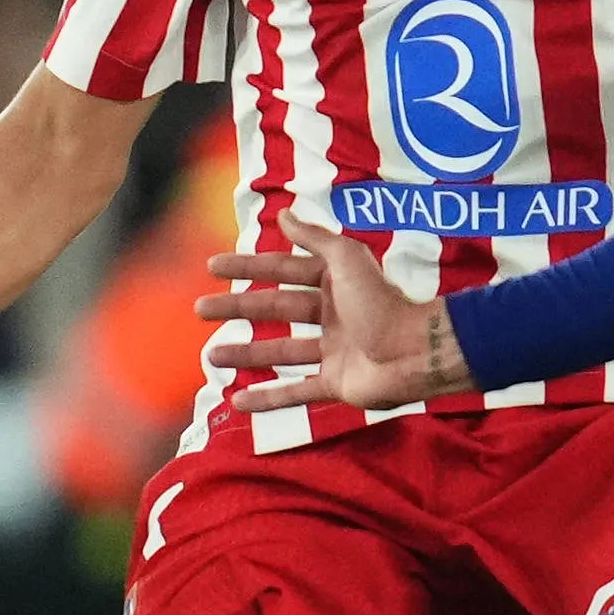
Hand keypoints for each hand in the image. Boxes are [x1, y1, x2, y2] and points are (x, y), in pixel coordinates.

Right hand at [201, 216, 474, 413]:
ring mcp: (334, 351)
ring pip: (281, 352)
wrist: (414, 352)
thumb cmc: (382, 303)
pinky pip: (297, 392)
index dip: (248, 266)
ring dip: (246, 354)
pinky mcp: (338, 383)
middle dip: (237, 308)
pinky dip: (269, 398)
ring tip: (211, 356)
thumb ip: (316, 238)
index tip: (212, 266)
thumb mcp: (347, 260)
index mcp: (335, 282)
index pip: (282, 270)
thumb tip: (284, 213)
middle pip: (276, 309)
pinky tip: (238, 401)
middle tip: (199, 309)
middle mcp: (333, 314)